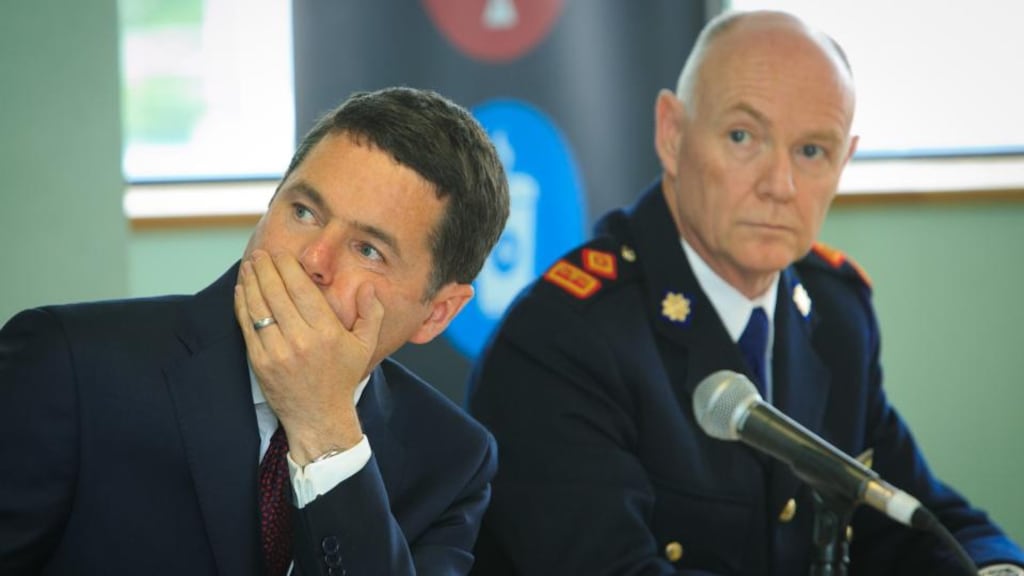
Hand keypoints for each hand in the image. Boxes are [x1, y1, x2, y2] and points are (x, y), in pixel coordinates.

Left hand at [234, 250, 383, 464]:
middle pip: (277, 293)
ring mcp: (278, 352)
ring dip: (251, 282)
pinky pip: (248, 326)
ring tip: (249, 265)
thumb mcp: (365, 346)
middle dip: (266, 268)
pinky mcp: (261, 363)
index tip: (281, 254)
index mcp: (327, 332)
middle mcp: (302, 340)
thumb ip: (371, 313)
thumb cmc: (342, 378)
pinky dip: (242, 305)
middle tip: (261, 253)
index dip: (287, 267)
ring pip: (259, 307)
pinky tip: (242, 290)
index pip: (301, 289)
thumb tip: (368, 286)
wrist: (319, 417)